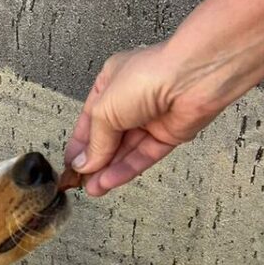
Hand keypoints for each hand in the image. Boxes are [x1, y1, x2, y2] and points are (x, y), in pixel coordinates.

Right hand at [64, 44, 221, 196]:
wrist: (192, 78)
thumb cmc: (148, 76)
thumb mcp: (105, 110)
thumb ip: (95, 142)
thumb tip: (84, 164)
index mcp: (110, 84)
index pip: (89, 120)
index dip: (80, 144)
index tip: (71, 165)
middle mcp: (130, 100)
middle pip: (108, 138)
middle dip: (95, 161)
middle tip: (81, 181)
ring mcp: (151, 118)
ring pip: (126, 150)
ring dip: (109, 170)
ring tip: (93, 188)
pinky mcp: (169, 134)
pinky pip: (145, 155)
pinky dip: (127, 169)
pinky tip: (111, 181)